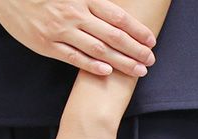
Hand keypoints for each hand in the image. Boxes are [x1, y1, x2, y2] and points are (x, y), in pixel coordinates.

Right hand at [0, 0, 156, 76]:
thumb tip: (113, 8)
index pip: (117, 16)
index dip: (136, 29)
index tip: (151, 40)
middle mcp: (74, 13)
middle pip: (112, 35)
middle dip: (135, 49)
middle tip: (150, 60)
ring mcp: (60, 31)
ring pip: (97, 49)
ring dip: (121, 61)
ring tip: (138, 70)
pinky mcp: (47, 45)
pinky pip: (73, 57)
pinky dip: (91, 65)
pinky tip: (107, 72)